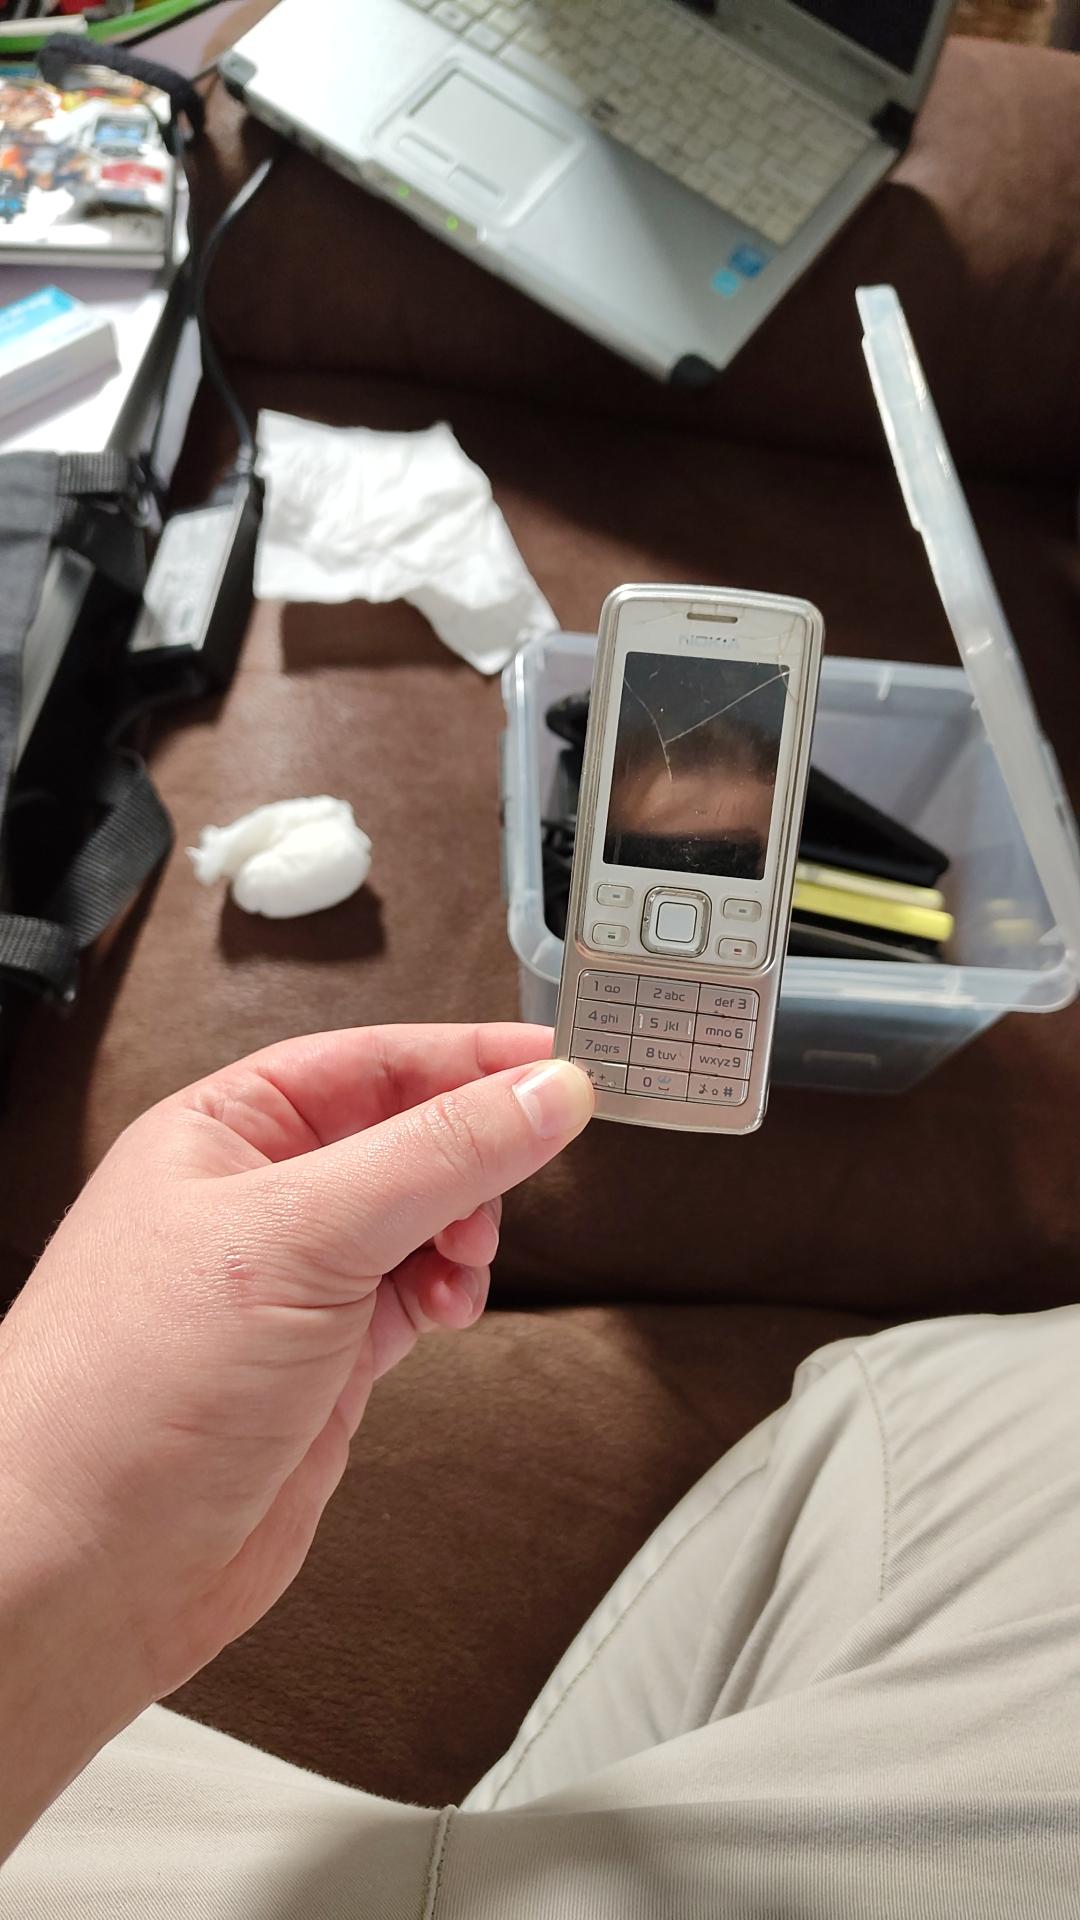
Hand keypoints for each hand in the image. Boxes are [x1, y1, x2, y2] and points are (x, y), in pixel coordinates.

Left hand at [0, 1024, 592, 1850]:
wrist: (86, 1568)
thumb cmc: (124, 1394)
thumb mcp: (302, 1236)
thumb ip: (437, 1157)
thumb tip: (539, 1095)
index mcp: (224, 1131)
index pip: (374, 1059)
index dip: (470, 1056)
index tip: (558, 1061)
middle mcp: (256, 1199)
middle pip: (406, 1137)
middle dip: (472, 1158)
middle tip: (518, 1176)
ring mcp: (289, 1284)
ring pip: (418, 1220)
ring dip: (465, 1233)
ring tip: (465, 1261)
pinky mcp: (319, 1361)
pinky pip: (412, 1295)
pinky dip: (448, 1296)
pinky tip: (447, 1310)